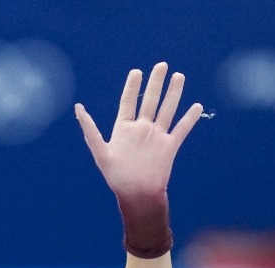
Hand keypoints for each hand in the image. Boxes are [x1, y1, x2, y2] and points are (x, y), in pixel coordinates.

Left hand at [75, 62, 201, 198]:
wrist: (137, 194)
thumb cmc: (116, 177)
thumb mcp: (100, 152)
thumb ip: (90, 129)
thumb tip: (78, 107)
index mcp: (124, 129)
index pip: (129, 102)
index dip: (133, 86)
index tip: (136, 71)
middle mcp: (141, 129)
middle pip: (150, 101)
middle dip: (156, 83)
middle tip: (161, 65)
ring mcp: (156, 136)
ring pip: (167, 109)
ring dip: (174, 93)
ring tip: (179, 76)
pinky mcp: (169, 146)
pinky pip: (181, 129)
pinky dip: (189, 118)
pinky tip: (196, 105)